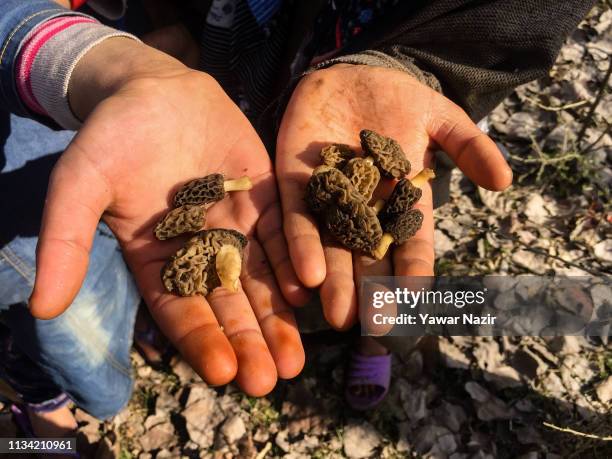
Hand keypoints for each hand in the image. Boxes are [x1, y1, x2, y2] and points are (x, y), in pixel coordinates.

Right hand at [28, 38, 307, 395]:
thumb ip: (67, 242)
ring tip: (294, 357)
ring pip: (262, 279)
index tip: (221, 371)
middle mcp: (202, 252)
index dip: (200, 341)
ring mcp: (237, 226)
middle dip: (248, 342)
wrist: (154, 87)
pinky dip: (295, 258)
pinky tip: (307, 287)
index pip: (181, 310)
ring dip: (279, 317)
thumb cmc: (110, 136)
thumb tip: (42, 308)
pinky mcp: (266, 198)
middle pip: (228, 305)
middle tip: (268, 380)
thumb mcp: (80, 184)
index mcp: (158, 260)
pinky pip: (284, 232)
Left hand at [276, 64, 511, 329]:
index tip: (416, 302)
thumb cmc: (399, 99)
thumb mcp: (441, 117)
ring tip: (339, 316)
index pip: (411, 244)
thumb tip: (504, 182)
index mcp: (401, 202)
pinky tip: (307, 276)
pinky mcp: (296, 183)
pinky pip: (297, 218)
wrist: (353, 73)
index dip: (414, 272)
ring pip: (332, 248)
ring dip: (336, 282)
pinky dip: (302, 245)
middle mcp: (364, 210)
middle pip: (369, 257)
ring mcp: (329, 200)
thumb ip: (470, 146)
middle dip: (371, 291)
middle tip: (373, 327)